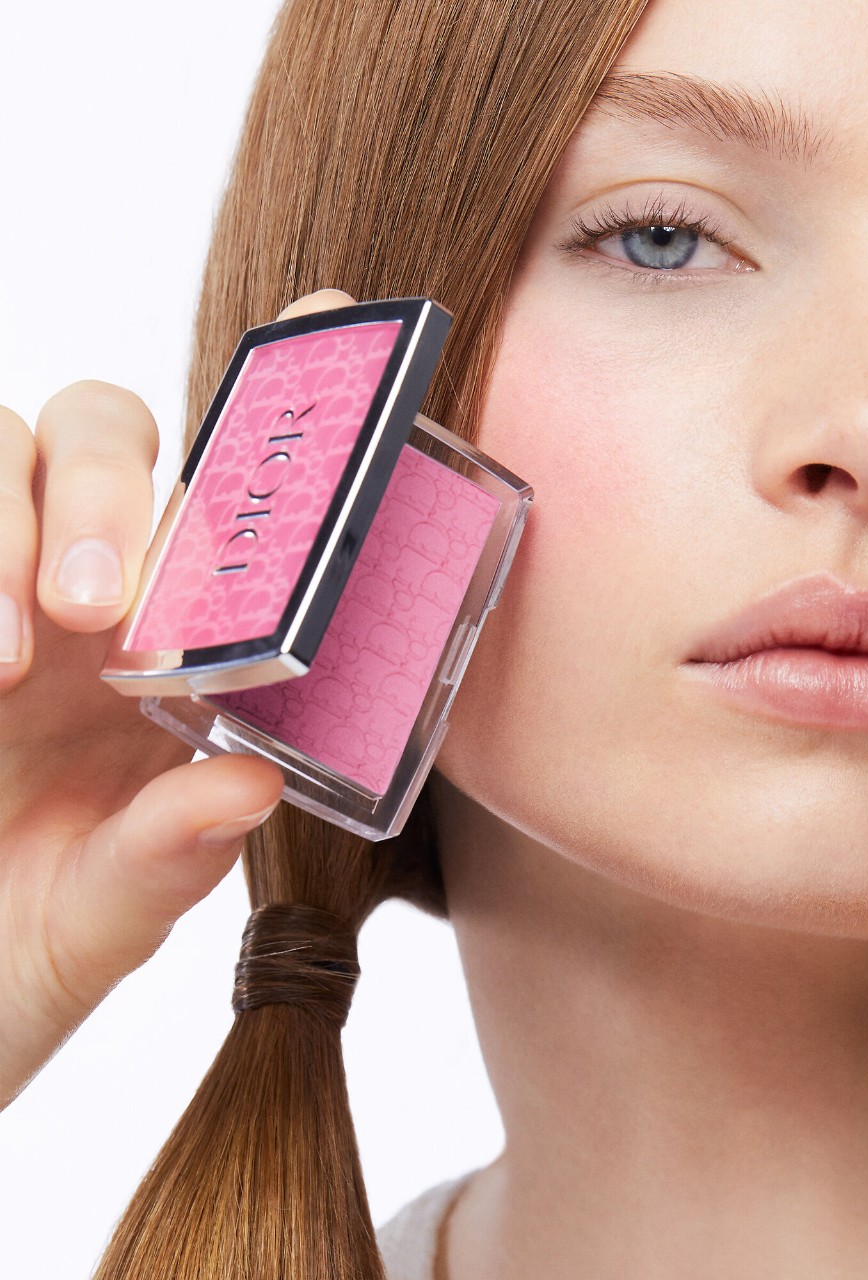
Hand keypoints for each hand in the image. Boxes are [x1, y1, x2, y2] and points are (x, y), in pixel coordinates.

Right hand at [0, 289, 354, 1109]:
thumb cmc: (16, 949)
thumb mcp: (102, 920)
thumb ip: (167, 858)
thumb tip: (249, 780)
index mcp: (163, 644)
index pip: (223, 495)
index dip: (276, 397)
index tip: (328, 310)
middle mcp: (75, 589)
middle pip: (103, 427)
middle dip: (110, 489)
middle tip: (105, 609)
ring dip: (10, 518)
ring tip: (15, 656)